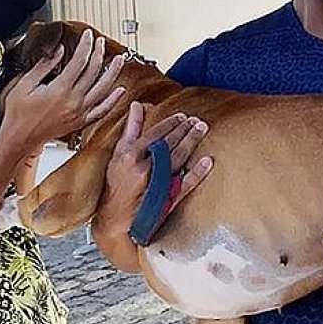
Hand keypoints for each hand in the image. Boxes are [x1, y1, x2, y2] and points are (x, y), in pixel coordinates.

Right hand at [0, 28, 125, 155]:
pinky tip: (120, 91)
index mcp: (60, 89)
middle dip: (99, 54)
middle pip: (93, 72)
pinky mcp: (81, 122)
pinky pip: (102, 110)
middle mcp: (74, 101)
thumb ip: (44, 66)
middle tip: (102, 42)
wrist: (20, 137)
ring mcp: (80, 112)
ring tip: (119, 60)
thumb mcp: (25, 84)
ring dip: (112, 73)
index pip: (79, 61)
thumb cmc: (18, 113)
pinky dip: (113, 100)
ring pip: (102, 89)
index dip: (86, 45)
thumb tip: (58, 51)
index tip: (88, 35)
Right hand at [100, 103, 212, 224]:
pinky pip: (185, 184)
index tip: (182, 116)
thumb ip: (130, 129)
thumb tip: (138, 104)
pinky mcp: (166, 199)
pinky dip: (197, 172)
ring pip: (178, 159)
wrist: (114, 219)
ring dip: (191, 142)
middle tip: (197, 120)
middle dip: (184, 130)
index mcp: (130, 156)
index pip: (155, 134)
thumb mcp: (118, 155)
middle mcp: (143, 168)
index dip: (170, 124)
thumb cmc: (115, 185)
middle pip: (169, 144)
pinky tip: (208, 161)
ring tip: (202, 129)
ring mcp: (156, 184)